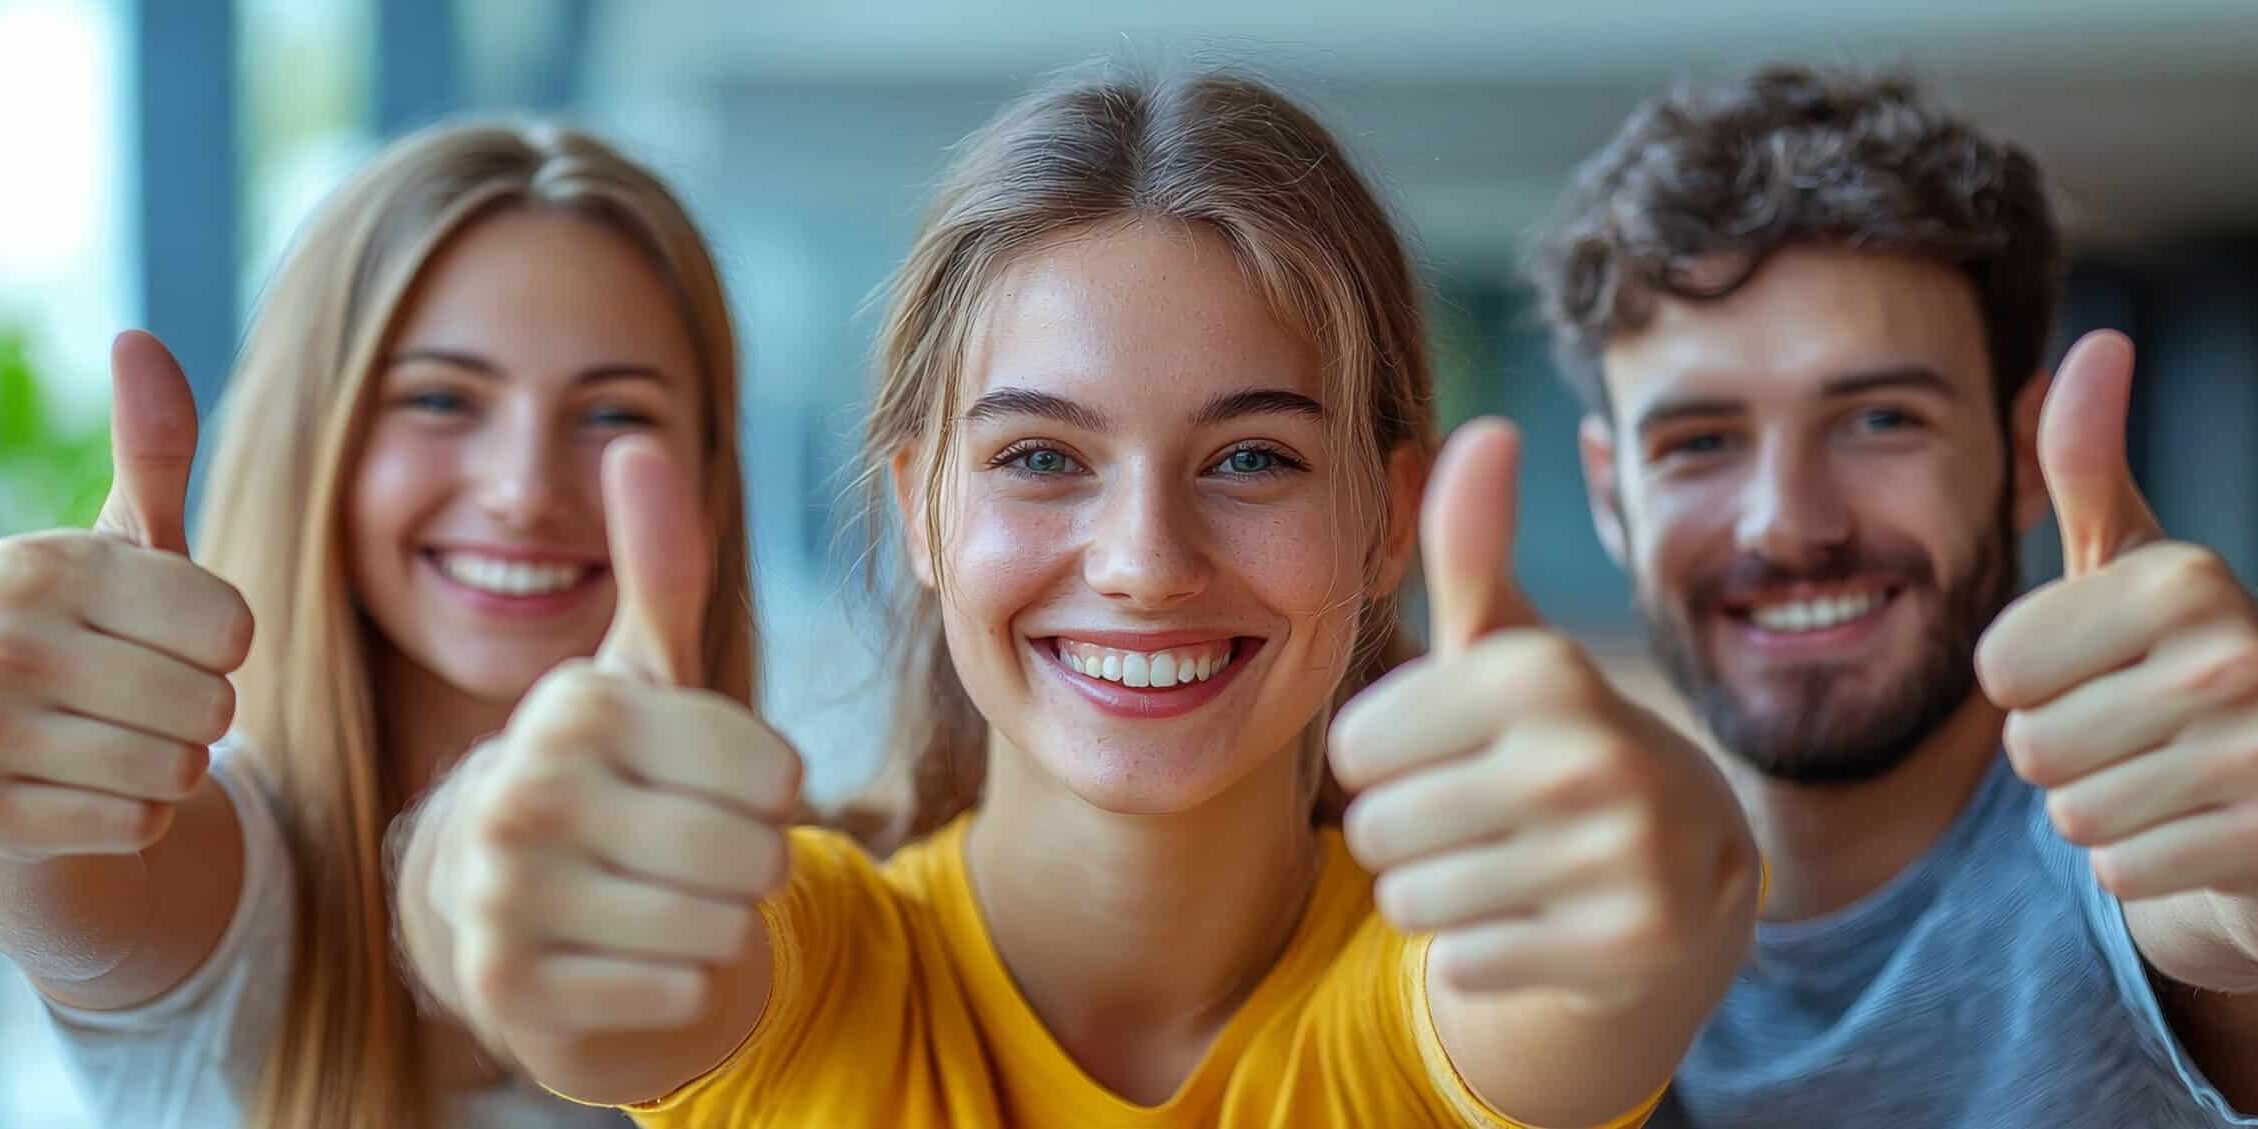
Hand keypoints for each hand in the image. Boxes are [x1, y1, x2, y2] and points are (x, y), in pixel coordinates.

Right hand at [0, 332, 251, 860]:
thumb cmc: (71, 631)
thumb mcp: (111, 542)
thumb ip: (150, 453)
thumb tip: (140, 338)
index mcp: (50, 567)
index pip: (234, 628)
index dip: (216, 641)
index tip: (156, 635)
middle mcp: (10, 641)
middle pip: (216, 707)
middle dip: (194, 710)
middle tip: (128, 695)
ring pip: (183, 773)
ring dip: (163, 766)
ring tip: (99, 739)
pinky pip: (139, 826)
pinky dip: (126, 817)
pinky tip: (73, 789)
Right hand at [433, 437, 800, 1053]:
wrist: (501, 909)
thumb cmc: (604, 778)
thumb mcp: (638, 675)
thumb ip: (659, 567)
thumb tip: (640, 443)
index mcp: (574, 707)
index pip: (771, 768)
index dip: (774, 789)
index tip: (724, 785)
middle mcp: (522, 793)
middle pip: (752, 852)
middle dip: (755, 862)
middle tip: (704, 853)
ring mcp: (503, 897)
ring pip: (721, 925)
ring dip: (722, 922)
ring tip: (669, 898)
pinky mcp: (510, 989)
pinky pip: (677, 991)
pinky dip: (683, 981)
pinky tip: (635, 954)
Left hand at [1332, 418, 1755, 1010]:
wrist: (1680, 874)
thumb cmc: (1553, 744)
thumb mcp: (1511, 650)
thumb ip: (1472, 551)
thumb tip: (1482, 430)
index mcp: (1541, 673)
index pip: (1352, 744)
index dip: (1383, 756)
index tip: (1446, 752)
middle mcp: (1588, 758)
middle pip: (1374, 829)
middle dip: (1404, 832)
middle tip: (1474, 818)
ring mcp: (1615, 862)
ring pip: (1410, 901)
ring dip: (1436, 895)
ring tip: (1502, 865)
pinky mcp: (1624, 952)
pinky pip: (1461, 964)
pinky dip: (1483, 952)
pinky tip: (1539, 921)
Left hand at [1978, 330, 2257, 901]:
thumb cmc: (2172, 665)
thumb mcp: (2128, 560)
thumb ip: (2088, 465)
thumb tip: (2092, 345)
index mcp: (2183, 581)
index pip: (1996, 665)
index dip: (2026, 682)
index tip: (2097, 668)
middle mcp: (2235, 657)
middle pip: (2027, 745)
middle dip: (2062, 752)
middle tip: (2134, 733)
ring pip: (2071, 813)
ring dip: (2101, 809)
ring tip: (2164, 779)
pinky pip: (2118, 871)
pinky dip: (2140, 865)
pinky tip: (2193, 831)